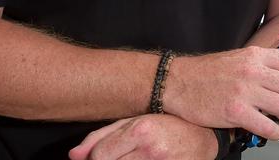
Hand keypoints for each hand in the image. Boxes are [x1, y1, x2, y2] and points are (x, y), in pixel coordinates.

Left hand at [68, 114, 215, 159]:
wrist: (206, 137)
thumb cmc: (168, 126)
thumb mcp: (134, 122)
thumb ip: (100, 137)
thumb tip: (73, 156)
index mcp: (141, 130)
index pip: (99, 156)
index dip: (97, 158)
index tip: (107, 154)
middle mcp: (152, 150)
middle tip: (124, 155)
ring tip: (134, 157)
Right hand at [164, 46, 278, 139]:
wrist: (177, 82)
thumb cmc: (205, 72)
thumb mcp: (237, 58)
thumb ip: (259, 64)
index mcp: (254, 56)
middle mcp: (253, 72)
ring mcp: (245, 92)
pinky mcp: (236, 112)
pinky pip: (267, 126)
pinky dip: (275, 132)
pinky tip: (273, 131)